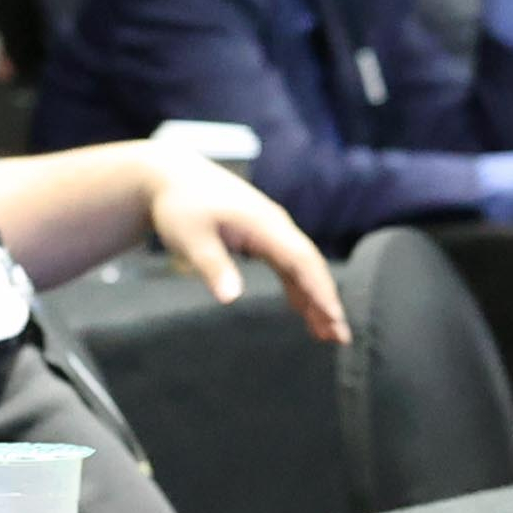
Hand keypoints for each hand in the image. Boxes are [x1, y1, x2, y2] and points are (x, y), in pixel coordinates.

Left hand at [143, 152, 348, 344]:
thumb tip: (231, 299)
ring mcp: (270, 230)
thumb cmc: (179, 205)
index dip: (319, 289)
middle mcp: (274, 225)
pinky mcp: (262, 236)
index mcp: (263, 222)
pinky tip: (303, 310)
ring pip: (301, 267)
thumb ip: (213, 266)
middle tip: (341, 337)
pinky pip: (288, 264)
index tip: (334, 317)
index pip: (301, 259)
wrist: (171, 175)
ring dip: (315, 298)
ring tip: (327, 334)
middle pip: (309, 264)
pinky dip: (297, 288)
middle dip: (326, 300)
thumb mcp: (189, 237)